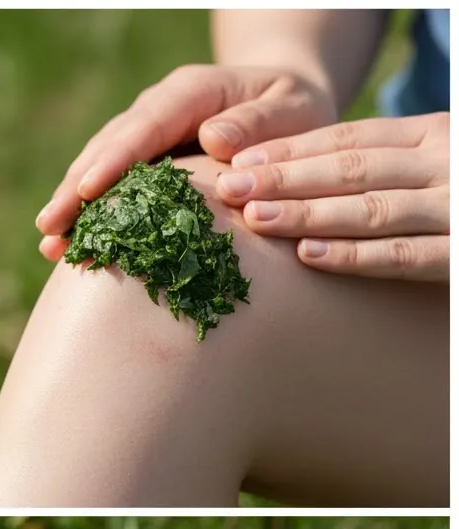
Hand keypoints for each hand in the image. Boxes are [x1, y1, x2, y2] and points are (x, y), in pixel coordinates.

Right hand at [36, 63, 335, 260]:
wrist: (287, 110)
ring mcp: (144, 135)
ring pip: (97, 165)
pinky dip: (86, 214)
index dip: (115, 159)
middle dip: (76, 188)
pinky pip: (106, 185)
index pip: (146, 125)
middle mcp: (159, 109)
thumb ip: (260, 124)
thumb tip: (214, 139)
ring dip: (71, 205)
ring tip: (48, 243)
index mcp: (193, 92)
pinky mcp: (140, 161)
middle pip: (108, 147)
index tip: (88, 191)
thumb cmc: (295, 115)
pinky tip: (66, 244)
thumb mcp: (294, 113)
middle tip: (49, 227)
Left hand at [216, 113, 448, 281]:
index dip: (291, 149)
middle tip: (228, 187)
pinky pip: (404, 255)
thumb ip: (385, 171)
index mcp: (434, 135)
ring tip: (255, 218)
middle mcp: (445, 162)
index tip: (238, 159)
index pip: (350, 139)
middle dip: (285, 177)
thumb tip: (302, 188)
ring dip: (309, 213)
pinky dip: (355, 255)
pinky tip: (309, 257)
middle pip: (351, 168)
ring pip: (372, 207)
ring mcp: (456, 206)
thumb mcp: (434, 167)